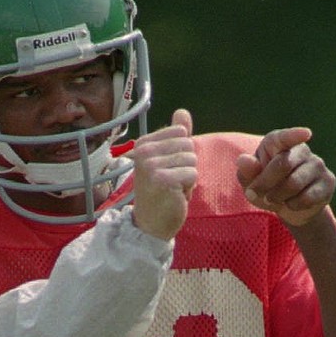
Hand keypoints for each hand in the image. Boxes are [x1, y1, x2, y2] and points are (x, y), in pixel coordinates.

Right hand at [131, 109, 196, 240]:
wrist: (150, 224)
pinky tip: (176, 195)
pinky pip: (193, 174)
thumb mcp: (167, 160)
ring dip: (188, 177)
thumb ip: (176, 136)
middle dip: (186, 165)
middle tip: (171, 182)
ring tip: (173, 189)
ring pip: (192, 160)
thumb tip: (182, 112)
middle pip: (188, 145)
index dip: (181, 152)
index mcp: (143, 144)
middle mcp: (144, 152)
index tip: (168, 169)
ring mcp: (152, 166)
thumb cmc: (161, 192)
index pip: (181, 132)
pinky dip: (189, 187)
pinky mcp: (163, 180)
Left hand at [236, 127, 335, 227]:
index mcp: (279, 143)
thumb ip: (246, 171)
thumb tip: (243, 160)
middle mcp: (301, 150)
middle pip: (283, 164)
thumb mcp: (250, 182)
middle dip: (265, 183)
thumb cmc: (266, 187)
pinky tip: (292, 203)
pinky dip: (293, 205)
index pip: (284, 137)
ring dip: (277, 197)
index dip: (294, 135)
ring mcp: (317, 165)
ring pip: (294, 183)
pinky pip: (307, 197)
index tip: (306, 134)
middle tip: (254, 193)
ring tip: (273, 200)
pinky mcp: (328, 182)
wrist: (289, 206)